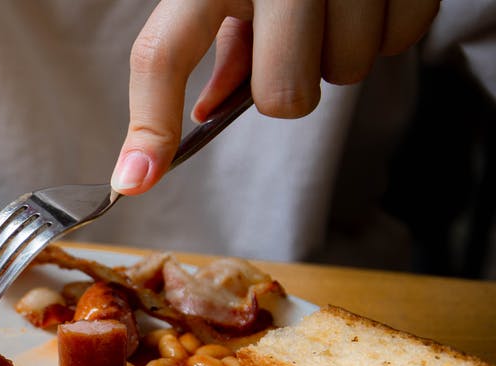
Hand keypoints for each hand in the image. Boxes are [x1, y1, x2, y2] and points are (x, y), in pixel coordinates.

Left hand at [110, 0, 439, 194]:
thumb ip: (222, 49)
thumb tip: (207, 116)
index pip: (162, 55)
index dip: (150, 125)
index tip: (136, 179)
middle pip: (282, 94)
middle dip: (289, 87)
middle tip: (292, 45)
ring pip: (347, 71)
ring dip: (341, 54)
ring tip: (332, 8)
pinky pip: (400, 40)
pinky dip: (388, 31)